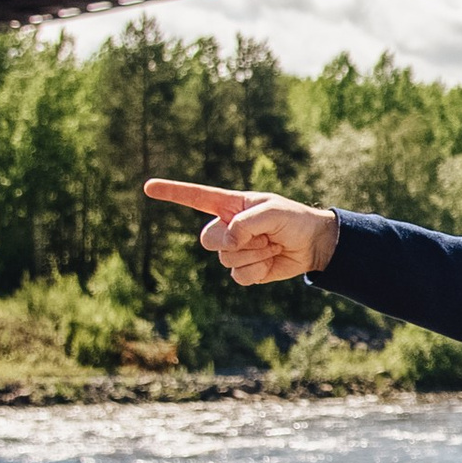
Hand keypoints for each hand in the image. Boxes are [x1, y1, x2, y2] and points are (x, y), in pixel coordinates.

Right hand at [142, 180, 338, 286]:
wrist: (313, 244)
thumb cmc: (294, 219)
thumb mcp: (272, 212)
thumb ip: (246, 222)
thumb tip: (227, 241)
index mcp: (230, 205)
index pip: (195, 198)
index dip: (171, 193)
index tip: (148, 187)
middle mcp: (227, 226)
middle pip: (208, 239)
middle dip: (233, 240)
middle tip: (261, 236)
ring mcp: (234, 249)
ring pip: (226, 259)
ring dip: (255, 254)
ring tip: (272, 244)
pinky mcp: (245, 269)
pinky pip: (238, 276)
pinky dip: (258, 270)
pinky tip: (271, 261)